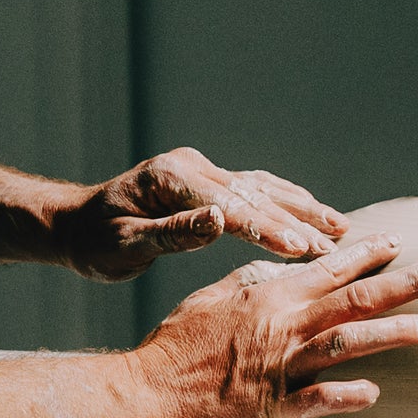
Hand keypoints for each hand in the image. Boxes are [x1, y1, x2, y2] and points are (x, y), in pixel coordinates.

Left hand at [53, 148, 346, 280]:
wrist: (75, 225)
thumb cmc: (95, 242)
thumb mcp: (124, 245)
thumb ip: (173, 233)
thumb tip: (219, 220)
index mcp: (171, 180)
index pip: (230, 208)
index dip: (268, 230)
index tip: (302, 250)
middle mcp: (192, 168)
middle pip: (255, 195)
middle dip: (298, 222)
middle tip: (338, 247)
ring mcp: (201, 171)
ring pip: (263, 188)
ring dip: (303, 208)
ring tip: (342, 228)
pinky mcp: (206, 181)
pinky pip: (255, 189)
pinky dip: (286, 201)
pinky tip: (313, 213)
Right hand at [118, 235, 417, 417]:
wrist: (143, 395)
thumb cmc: (173, 351)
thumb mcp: (209, 302)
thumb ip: (246, 283)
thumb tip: (270, 268)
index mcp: (267, 297)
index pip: (328, 268)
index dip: (368, 253)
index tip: (399, 241)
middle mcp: (280, 326)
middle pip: (354, 298)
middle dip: (406, 283)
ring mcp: (279, 368)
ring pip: (345, 341)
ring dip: (390, 333)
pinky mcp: (273, 410)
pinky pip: (320, 400)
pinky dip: (350, 395)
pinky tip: (376, 393)